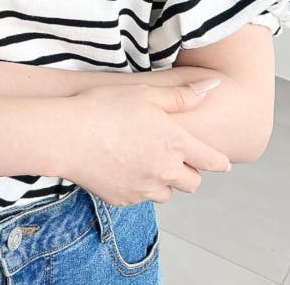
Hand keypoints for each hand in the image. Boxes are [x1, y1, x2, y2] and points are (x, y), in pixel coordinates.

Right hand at [57, 82, 232, 206]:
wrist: (66, 135)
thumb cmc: (103, 107)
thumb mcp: (144, 92)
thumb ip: (180, 96)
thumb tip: (211, 89)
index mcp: (175, 143)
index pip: (211, 160)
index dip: (219, 161)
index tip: (223, 162)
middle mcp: (164, 171)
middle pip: (192, 183)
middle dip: (188, 172)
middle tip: (173, 157)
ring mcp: (144, 188)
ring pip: (166, 193)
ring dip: (162, 181)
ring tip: (143, 161)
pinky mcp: (123, 200)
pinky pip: (139, 197)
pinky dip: (136, 186)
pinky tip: (120, 167)